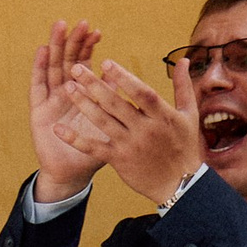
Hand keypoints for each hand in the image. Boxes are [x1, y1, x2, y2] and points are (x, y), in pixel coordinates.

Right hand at [28, 21, 104, 199]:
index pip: (85, 63)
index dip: (89, 47)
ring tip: (59, 26)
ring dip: (56, 47)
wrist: (73, 172)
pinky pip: (38, 86)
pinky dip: (39, 68)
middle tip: (80, 23)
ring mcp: (51, 99)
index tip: (96, 31)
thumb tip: (125, 78)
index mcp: (83, 93)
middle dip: (73, 41)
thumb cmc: (95, 147)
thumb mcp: (109, 122)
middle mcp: (65, 92)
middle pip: (68, 60)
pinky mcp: (38, 111)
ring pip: (53, 68)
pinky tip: (41, 51)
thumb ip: (114, 100)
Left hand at [52, 56, 204, 206]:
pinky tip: (58, 129)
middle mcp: (145, 130)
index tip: (106, 63)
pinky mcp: (118, 160)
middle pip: (116, 104)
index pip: (141, 93)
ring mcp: (130, 145)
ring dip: (83, 104)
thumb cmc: (185, 146)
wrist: (180, 185)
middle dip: (94, 85)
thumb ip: (182, 86)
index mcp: (163, 116)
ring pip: (102, 122)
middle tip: (76, 68)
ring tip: (67, 87)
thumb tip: (183, 60)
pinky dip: (75, 138)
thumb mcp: (189, 115)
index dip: (124, 78)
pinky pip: (93, 147)